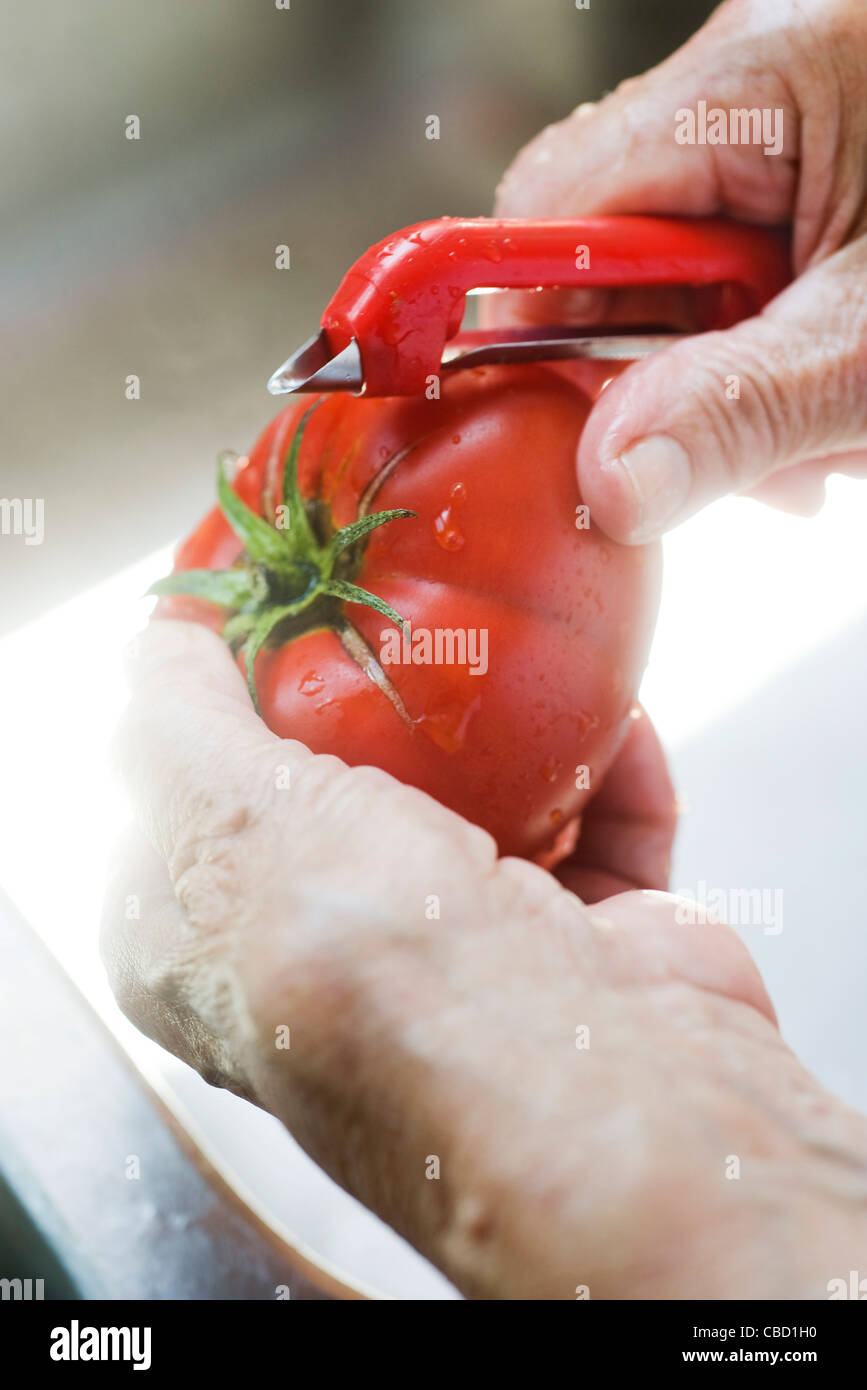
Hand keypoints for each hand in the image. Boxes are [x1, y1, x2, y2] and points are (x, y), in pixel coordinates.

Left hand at [102, 621, 866, 1297]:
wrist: (581, 1081)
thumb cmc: (374, 956)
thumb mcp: (224, 807)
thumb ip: (170, 715)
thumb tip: (158, 640)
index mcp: (218, 962)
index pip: (205, 815)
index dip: (232, 712)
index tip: (283, 622)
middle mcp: (345, 972)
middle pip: (358, 804)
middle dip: (392, 713)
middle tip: (413, 616)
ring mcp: (474, 969)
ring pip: (491, 818)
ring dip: (520, 737)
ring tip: (529, 649)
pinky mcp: (588, 960)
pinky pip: (607, 840)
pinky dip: (616, 772)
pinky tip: (618, 713)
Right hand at [489, 0, 866, 542]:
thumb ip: (740, 410)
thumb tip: (606, 483)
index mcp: (760, 76)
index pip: (552, 204)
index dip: (520, 325)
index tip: (533, 428)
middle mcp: (757, 74)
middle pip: (599, 240)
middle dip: (637, 367)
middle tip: (710, 452)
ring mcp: (788, 117)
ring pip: (669, 265)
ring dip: (710, 371)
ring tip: (804, 435)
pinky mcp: (818, 162)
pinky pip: (734, 261)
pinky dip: (761, 345)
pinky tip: (821, 393)